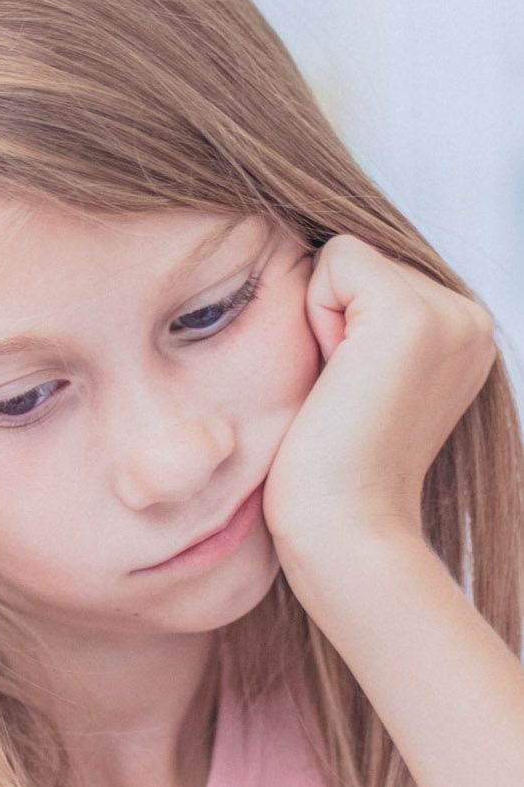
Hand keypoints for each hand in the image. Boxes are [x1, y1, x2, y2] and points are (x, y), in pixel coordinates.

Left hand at [262, 235, 495, 584]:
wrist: (344, 530)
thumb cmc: (332, 469)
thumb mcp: (365, 378)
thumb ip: (368, 321)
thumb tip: (329, 262)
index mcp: (463, 334)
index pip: (372, 272)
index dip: (339, 326)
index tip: (354, 396)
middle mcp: (470, 318)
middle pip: (359, 259)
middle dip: (332, 319)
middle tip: (347, 398)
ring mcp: (451, 315)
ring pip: (346, 256)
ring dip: (322, 321)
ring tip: (344, 391)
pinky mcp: (413, 315)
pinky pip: (335, 259)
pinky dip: (316, 315)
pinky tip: (339, 379)